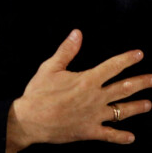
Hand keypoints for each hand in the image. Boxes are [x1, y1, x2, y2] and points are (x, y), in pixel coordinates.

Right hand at [6, 29, 151, 151]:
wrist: (32, 119)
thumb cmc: (39, 92)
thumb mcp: (50, 67)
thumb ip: (67, 50)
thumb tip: (77, 33)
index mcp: (87, 80)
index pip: (112, 67)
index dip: (126, 59)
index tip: (139, 54)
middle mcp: (96, 98)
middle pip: (124, 88)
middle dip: (141, 82)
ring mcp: (95, 116)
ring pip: (122, 111)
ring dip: (137, 107)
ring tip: (149, 104)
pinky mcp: (90, 131)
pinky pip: (110, 135)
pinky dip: (121, 137)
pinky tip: (131, 138)